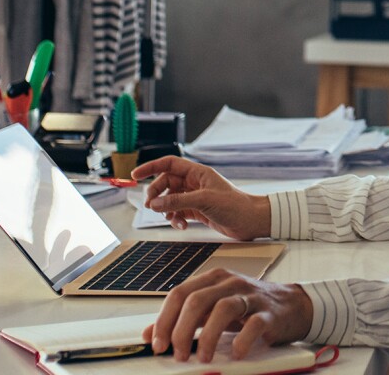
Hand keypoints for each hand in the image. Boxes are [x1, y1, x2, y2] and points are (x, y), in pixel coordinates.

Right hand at [137, 156, 270, 239]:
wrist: (251, 221)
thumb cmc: (236, 205)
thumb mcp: (204, 200)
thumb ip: (178, 201)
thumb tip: (155, 203)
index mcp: (197, 173)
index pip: (169, 164)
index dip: (151, 167)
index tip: (136, 175)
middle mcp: (195, 183)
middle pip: (166, 183)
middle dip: (156, 194)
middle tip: (151, 206)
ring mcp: (195, 197)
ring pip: (170, 200)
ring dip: (166, 209)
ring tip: (170, 218)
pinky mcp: (198, 211)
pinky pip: (178, 212)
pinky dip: (175, 218)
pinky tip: (181, 225)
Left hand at [142, 268, 313, 362]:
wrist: (292, 306)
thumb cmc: (249, 307)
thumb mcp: (213, 309)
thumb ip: (183, 319)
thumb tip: (149, 333)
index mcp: (212, 280)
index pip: (179, 294)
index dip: (164, 320)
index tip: (157, 344)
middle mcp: (230, 283)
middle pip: (197, 301)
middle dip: (182, 330)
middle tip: (178, 354)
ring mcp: (250, 296)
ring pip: (223, 309)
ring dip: (209, 337)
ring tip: (204, 358)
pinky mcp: (269, 312)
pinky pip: (254, 323)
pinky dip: (243, 340)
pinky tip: (237, 353)